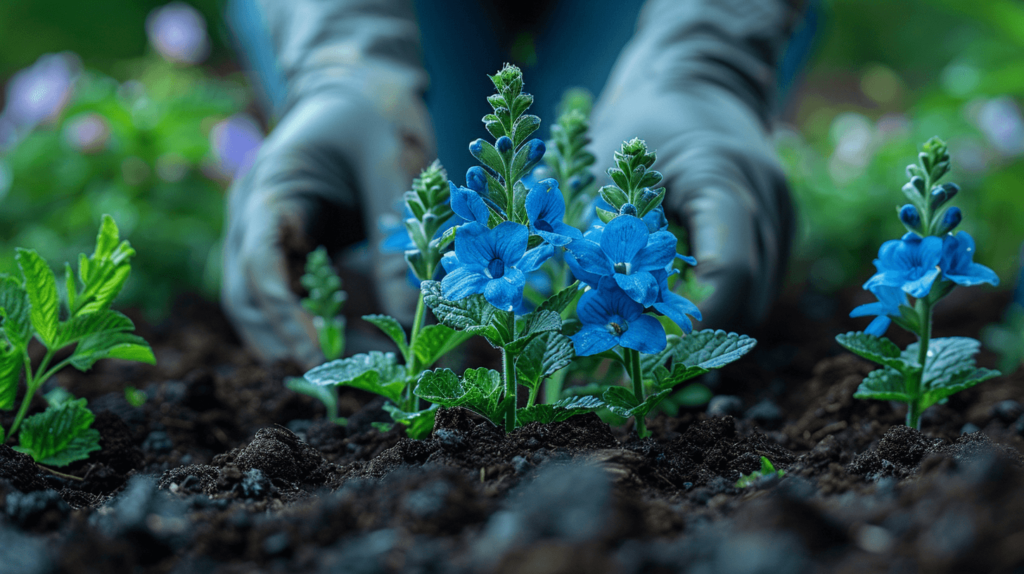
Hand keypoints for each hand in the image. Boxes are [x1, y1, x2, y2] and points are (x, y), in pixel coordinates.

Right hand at [222, 91, 431, 367]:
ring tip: (334, 372)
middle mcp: (255, 213)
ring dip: (290, 337)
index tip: (317, 354)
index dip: (284, 314)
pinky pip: (286, 291)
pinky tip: (343, 343)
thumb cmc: (376, 113)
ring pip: (260, 299)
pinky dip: (308, 320)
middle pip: (246, 292)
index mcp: (269, 187)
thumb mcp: (395, 169)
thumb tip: (413, 321)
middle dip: (280, 338)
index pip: (259, 262)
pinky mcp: (289, 241)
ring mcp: (266, 228)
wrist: (359, 82)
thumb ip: (400, 241)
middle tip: (327, 379)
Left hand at [588, 0, 797, 329]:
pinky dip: (726, 301)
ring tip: (662, 336)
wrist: (700, 79)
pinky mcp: (783, 226)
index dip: (697, 323)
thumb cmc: (641, 121)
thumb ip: (603, 233)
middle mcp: (765, 199)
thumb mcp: (608, 168)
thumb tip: (583, 312)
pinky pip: (761, 282)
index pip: (729, 272)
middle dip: (702, 334)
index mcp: (722, 179)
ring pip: (760, 297)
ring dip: (715, 322)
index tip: (656, 353)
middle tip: (648, 359)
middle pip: (750, 296)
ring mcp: (782, 212)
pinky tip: (687, 305)